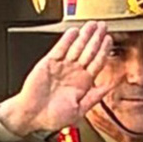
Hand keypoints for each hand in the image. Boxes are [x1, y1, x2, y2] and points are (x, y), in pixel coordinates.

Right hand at [0, 21, 114, 136]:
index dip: (104, 51)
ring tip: (92, 25)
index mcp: (83, 83)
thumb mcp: (80, 110)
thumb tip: (110, 86)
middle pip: (88, 52)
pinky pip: (60, 49)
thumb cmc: (53, 117)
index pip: (97, 63)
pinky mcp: (48, 63)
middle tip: (103, 26)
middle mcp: (73, 73)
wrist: (32, 116)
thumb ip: (95, 97)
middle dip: (96, 38)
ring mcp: (62, 66)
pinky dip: (67, 40)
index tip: (109, 40)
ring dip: (84, 35)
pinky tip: (74, 31)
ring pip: (76, 47)